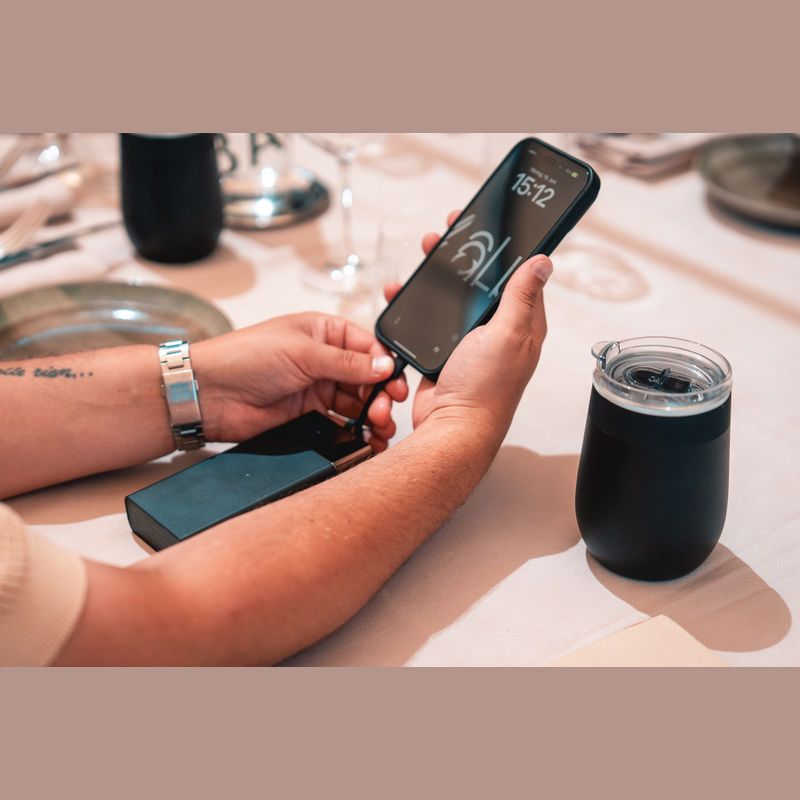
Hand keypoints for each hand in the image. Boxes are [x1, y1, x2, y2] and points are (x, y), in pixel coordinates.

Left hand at [192, 314, 408, 450]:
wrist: (209, 393)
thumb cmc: (244, 357)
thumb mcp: (303, 351)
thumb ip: (347, 362)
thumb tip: (385, 365)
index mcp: (324, 332)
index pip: (368, 347)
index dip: (385, 367)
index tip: (397, 386)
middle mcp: (323, 360)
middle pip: (367, 379)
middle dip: (380, 396)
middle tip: (382, 412)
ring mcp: (315, 389)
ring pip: (356, 404)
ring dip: (371, 417)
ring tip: (378, 430)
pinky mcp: (306, 416)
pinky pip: (339, 425)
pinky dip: (354, 434)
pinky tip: (363, 441)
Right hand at [384, 210, 550, 446]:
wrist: (452, 427)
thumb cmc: (485, 389)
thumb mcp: (507, 334)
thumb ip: (521, 297)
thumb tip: (543, 262)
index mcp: (522, 323)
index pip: (518, 274)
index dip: (503, 248)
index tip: (486, 225)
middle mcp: (499, 330)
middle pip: (481, 282)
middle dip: (464, 256)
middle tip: (447, 235)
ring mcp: (471, 341)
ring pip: (454, 298)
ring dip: (438, 277)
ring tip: (424, 256)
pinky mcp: (445, 352)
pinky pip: (432, 320)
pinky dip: (417, 305)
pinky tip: (404, 294)